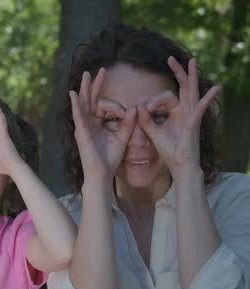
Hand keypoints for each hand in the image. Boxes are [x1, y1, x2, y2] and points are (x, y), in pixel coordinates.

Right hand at [69, 69, 136, 182]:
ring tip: (86, 75)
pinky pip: (78, 115)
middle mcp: (88, 123)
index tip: (125, 112)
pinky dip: (75, 104)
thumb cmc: (109, 158)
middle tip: (101, 70)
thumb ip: (128, 123)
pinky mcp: (81, 132)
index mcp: (97, 124)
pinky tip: (73, 94)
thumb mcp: (123, 137)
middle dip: (96, 84)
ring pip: (83, 103)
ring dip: (85, 89)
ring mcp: (83, 126)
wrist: (102, 173)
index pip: (104, 106)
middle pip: (91, 99)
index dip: (116, 106)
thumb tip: (134, 108)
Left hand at [137, 57, 219, 175]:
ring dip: (191, 77)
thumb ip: (145, 120)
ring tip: (192, 61)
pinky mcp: (194, 123)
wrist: (179, 165)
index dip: (153, 102)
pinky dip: (207, 99)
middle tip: (170, 58)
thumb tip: (138, 106)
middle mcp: (185, 111)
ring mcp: (191, 115)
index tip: (146, 110)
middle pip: (182, 87)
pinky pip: (200, 109)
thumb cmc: (169, 150)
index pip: (165, 97)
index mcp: (175, 112)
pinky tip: (215, 89)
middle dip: (177, 72)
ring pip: (191, 92)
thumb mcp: (153, 132)